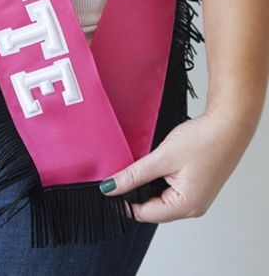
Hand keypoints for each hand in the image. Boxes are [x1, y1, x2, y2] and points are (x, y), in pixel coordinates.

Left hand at [98, 108, 258, 222]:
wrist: (229, 125)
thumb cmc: (203, 140)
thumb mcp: (163, 157)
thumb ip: (135, 174)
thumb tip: (111, 187)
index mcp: (185, 206)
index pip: (145, 213)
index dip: (125, 200)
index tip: (110, 185)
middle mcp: (193, 207)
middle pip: (153, 207)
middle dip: (137, 190)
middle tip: (125, 169)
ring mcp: (197, 197)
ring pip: (162, 197)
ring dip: (149, 183)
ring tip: (144, 163)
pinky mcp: (198, 186)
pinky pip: (172, 189)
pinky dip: (161, 178)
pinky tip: (158, 162)